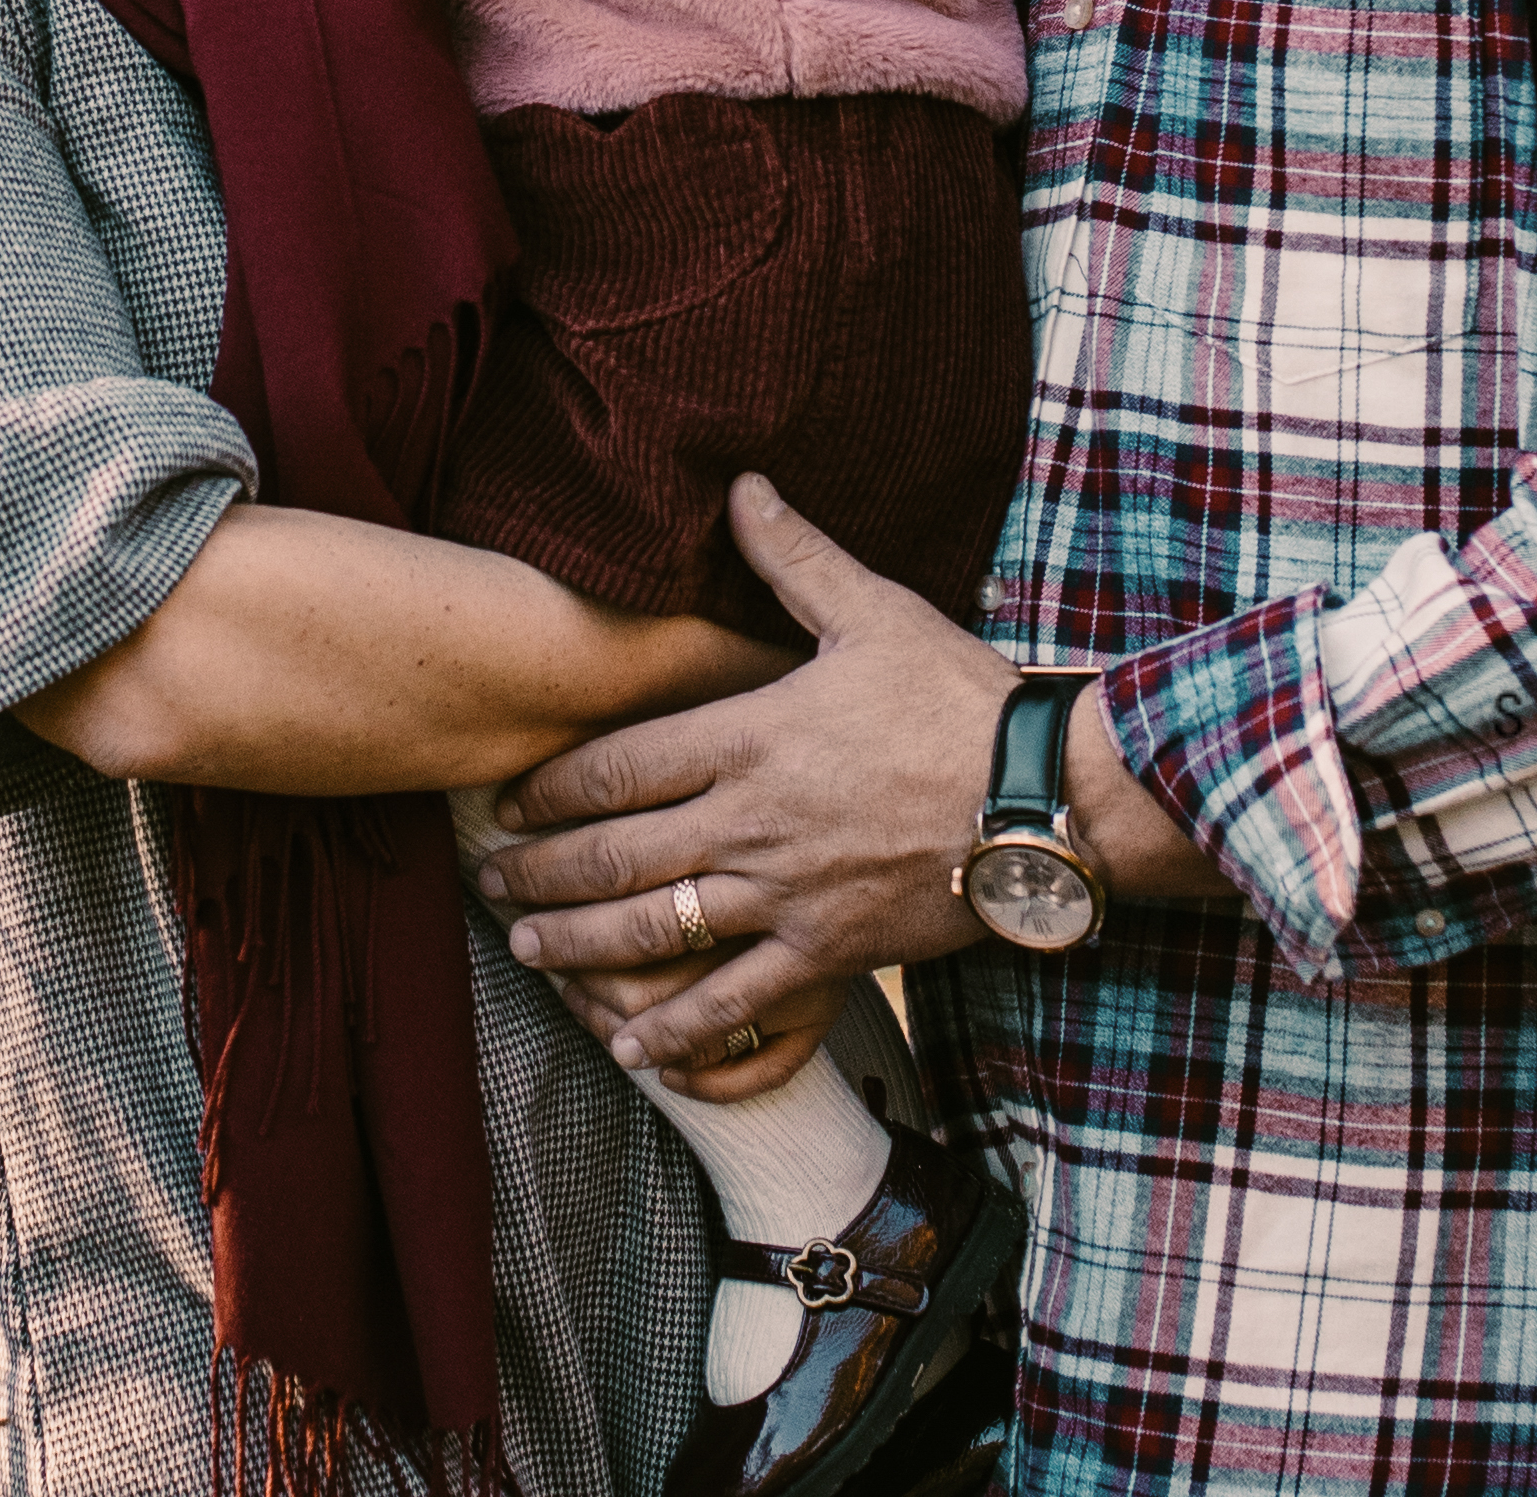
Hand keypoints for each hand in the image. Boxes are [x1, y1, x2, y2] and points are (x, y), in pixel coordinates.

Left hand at [467, 477, 1012, 1075]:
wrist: (1045, 797)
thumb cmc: (959, 698)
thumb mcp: (874, 610)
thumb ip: (794, 555)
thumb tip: (742, 485)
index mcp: (750, 735)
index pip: (618, 766)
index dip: (551, 789)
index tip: (509, 803)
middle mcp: (750, 821)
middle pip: (614, 856)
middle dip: (542, 875)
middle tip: (491, 887)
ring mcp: (785, 895)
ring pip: (655, 931)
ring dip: (581, 949)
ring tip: (531, 954)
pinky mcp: (828, 953)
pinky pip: (736, 1001)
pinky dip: (677, 1030)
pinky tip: (633, 1051)